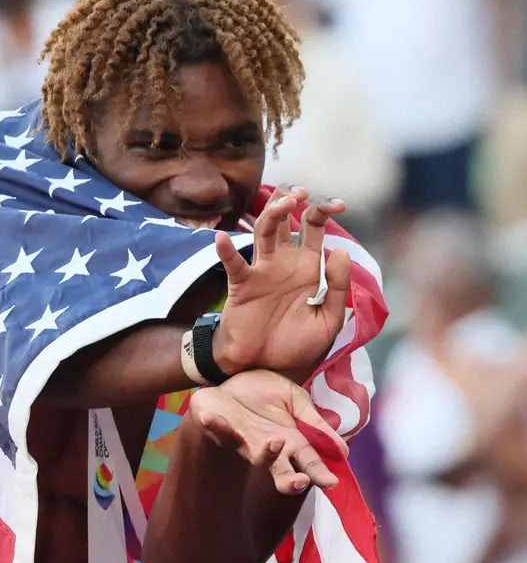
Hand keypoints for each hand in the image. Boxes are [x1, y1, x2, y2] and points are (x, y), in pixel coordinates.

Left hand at [188, 368, 347, 494]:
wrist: (233, 375)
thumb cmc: (265, 392)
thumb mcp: (296, 400)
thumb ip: (316, 423)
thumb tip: (342, 449)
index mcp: (291, 441)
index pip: (309, 463)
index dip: (320, 474)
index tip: (331, 483)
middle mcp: (270, 448)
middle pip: (281, 473)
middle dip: (290, 481)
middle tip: (300, 482)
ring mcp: (246, 442)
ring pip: (256, 457)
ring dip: (266, 453)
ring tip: (276, 442)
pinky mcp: (222, 431)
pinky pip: (219, 431)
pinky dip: (216, 426)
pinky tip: (211, 417)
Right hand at [213, 187, 351, 377]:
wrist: (265, 368)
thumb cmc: (295, 345)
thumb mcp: (327, 321)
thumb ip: (337, 287)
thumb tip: (339, 250)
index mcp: (307, 266)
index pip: (314, 225)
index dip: (325, 209)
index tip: (340, 205)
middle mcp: (284, 261)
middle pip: (286, 217)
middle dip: (292, 199)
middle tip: (302, 194)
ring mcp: (261, 270)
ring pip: (264, 231)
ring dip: (272, 214)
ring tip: (285, 204)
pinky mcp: (242, 285)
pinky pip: (233, 264)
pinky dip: (226, 250)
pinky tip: (221, 238)